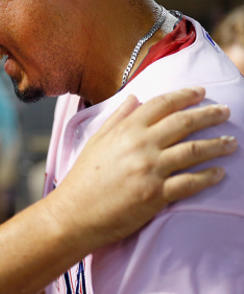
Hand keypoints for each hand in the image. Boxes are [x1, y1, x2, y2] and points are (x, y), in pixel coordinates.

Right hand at [50, 87, 236, 247]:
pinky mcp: (156, 195)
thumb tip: (134, 98)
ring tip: (231, 142)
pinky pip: (190, 182)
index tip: (201, 92)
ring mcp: (150, 170)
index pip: (161, 104)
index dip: (185, 95)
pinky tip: (220, 173)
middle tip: (225, 111)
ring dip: (216, 145)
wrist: (75, 212)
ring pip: (193, 151)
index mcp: (126, 130)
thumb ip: (117, 118)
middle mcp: (140, 146)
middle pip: (183, 123)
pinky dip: (209, 177)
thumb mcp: (96, 141)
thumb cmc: (83, 177)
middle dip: (209, 115)